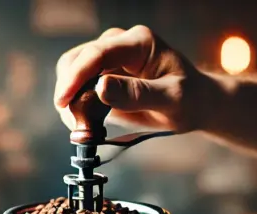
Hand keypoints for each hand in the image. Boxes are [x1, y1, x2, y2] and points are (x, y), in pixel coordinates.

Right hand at [53, 25, 208, 132]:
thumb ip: (138, 94)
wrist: (194, 104)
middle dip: (70, 92)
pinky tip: (89, 123)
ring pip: (70, 73)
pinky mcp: (101, 75)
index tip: (63, 101)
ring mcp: (108, 58)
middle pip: (76, 60)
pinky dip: (76, 106)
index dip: (76, 76)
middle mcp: (119, 44)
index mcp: (139, 42)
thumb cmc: (189, 99)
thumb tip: (100, 88)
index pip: (97, 54)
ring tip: (85, 127)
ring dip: (70, 101)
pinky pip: (77, 87)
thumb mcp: (171, 99)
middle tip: (79, 124)